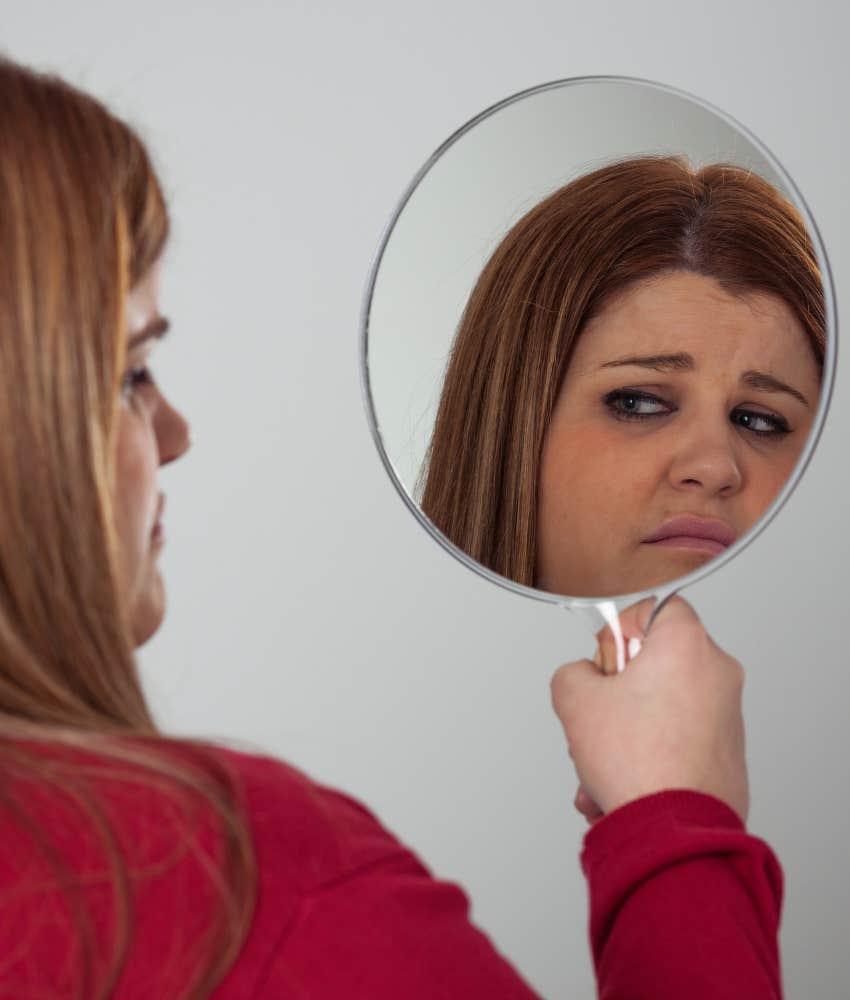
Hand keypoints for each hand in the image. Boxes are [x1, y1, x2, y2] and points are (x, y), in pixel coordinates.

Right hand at [552, 596, 748, 822]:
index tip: (606, 661)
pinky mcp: (727, 753)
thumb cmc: (637, 763)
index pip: (654, 606)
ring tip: (601, 766)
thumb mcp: (575, 699)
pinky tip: (619, 786)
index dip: (620, 629)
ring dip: (624, 732)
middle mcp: (718, 674)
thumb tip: (584, 679)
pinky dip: (647, 755)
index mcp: (688, 645)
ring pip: (661, 706)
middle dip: (616, 693)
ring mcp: (727, 716)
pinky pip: (676, 738)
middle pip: (654, 662)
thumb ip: (573, 672)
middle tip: (601, 715)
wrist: (673, 832)